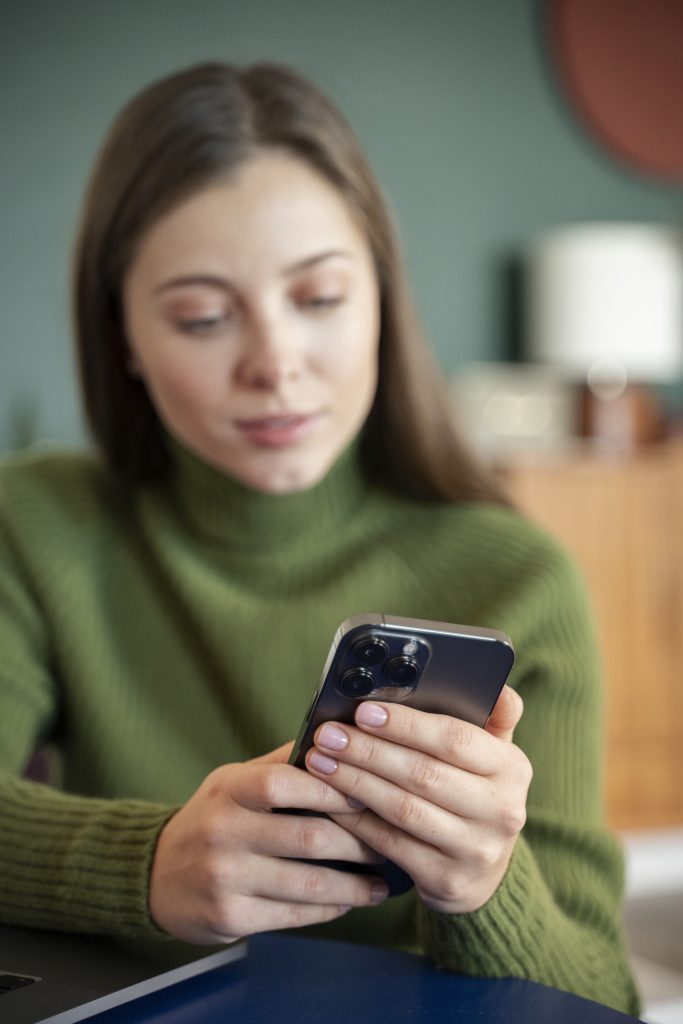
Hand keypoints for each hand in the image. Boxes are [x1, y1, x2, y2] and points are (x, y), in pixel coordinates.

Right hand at [148, 743, 388, 943]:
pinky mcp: (229, 917)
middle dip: (359, 842)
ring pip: (308, 883)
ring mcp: (225, 877)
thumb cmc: (213, 818)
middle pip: (308, 836)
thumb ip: (281, 763)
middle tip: (389, 842)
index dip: (331, 788)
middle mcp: (222, 831)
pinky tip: (349, 901)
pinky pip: (294, 914)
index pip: (283, 782)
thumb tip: (338, 740)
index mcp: (228, 789)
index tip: (368, 795)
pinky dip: (330, 908)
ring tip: (381, 883)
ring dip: (354, 885)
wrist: (156, 875)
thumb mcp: (233, 781)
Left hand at [304, 686, 531, 914]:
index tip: (363, 711)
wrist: (483, 874)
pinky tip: (330, 800)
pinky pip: (390, 843)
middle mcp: (502, 810)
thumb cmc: (476, 793)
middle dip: (368, 751)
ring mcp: (476, 849)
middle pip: (423, 774)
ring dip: (355, 782)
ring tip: (320, 761)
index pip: (455, 739)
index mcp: (512, 768)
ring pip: (403, 808)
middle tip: (328, 735)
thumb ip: (493, 717)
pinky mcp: (448, 881)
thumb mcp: (493, 756)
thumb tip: (496, 685)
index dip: (406, 725)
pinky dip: (356, 819)